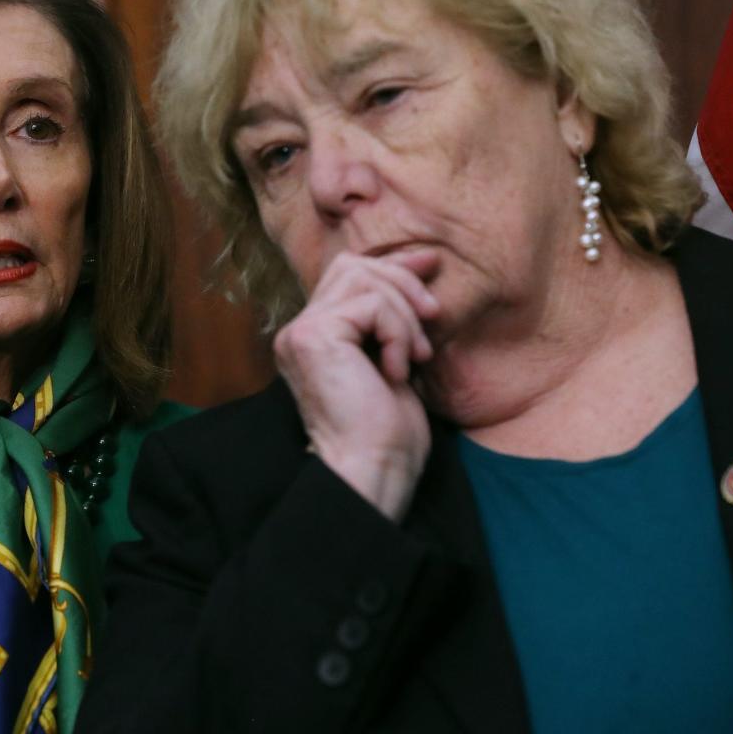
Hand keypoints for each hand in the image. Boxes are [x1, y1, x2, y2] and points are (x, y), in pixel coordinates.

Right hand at [273, 248, 439, 520]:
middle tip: (433, 316)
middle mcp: (299, 331)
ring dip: (404, 313)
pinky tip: (398, 371)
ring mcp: (301, 332)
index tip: (430, 265)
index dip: (391, 265)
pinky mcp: (314, 336)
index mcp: (314, 337)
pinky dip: (398, 333)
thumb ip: (392, 317)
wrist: (374, 469)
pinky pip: (372, 305)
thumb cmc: (388, 431)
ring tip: (417, 355)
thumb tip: (418, 264)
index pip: (347, 274)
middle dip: (402, 282)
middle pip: (353, 266)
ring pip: (364, 278)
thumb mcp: (395, 358)